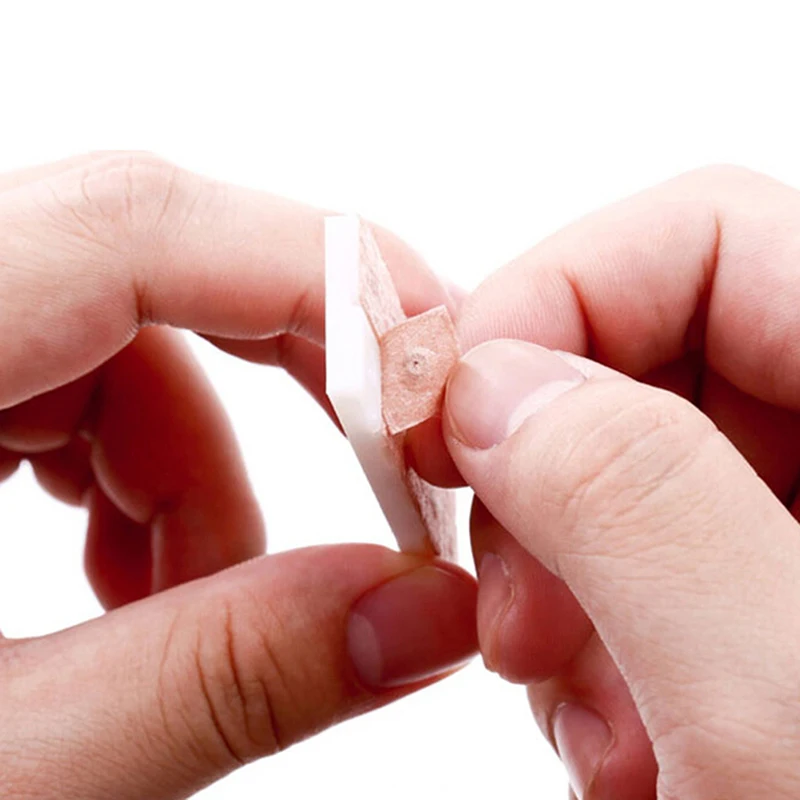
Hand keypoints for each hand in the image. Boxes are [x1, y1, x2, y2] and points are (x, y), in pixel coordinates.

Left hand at [0, 153, 476, 798]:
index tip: (429, 382)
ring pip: (120, 339)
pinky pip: (72, 387)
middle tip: (383, 473)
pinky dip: (138, 481)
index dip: (317, 276)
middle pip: (146, 261)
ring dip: (202, 469)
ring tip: (196, 606)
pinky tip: (119, 590)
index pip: (134, 224)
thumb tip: (419, 616)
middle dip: (291, 368)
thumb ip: (221, 684)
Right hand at [439, 167, 799, 798]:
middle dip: (540, 459)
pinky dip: (596, 622)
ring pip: (627, 452)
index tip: (441, 413)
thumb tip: (488, 386)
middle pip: (652, 343)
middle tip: (511, 602)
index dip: (551, 297)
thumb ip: (637, 509)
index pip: (709, 233)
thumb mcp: (784, 723)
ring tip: (592, 710)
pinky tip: (624, 727)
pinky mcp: (775, 576)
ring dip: (565, 566)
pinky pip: (642, 539)